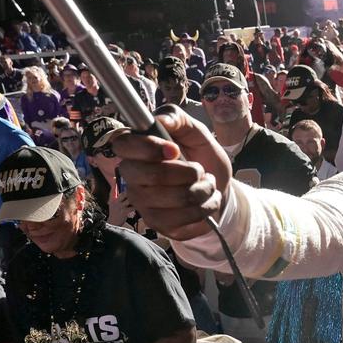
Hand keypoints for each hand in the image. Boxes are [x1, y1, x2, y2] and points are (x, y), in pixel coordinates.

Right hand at [110, 106, 228, 239]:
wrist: (219, 188)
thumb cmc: (201, 157)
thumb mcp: (196, 132)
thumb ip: (178, 119)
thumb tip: (161, 120)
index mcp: (136, 150)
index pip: (123, 146)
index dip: (148, 148)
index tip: (174, 149)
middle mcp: (133, 177)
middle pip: (149, 176)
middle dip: (186, 172)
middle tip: (199, 170)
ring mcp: (143, 203)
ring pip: (171, 198)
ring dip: (202, 190)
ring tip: (208, 185)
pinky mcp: (157, 223)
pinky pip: (182, 218)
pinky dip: (205, 207)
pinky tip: (207, 201)